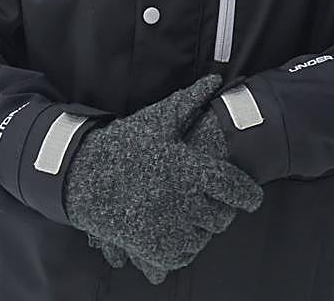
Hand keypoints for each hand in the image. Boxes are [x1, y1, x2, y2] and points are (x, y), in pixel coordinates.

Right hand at [65, 76, 260, 283]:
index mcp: (187, 167)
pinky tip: (174, 228)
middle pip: (221, 216)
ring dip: (200, 228)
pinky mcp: (151, 247)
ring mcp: (166, 225)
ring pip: (202, 237)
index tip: (252, 198)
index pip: (234, 187)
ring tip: (188, 213)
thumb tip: (216, 79)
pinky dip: (182, 246)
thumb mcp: (157, 120)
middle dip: (220, 210)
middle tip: (212, 202)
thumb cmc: (123, 143)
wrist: (81, 173)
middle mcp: (180, 198)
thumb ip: (189, 101)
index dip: (249, 195)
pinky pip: (182, 254)